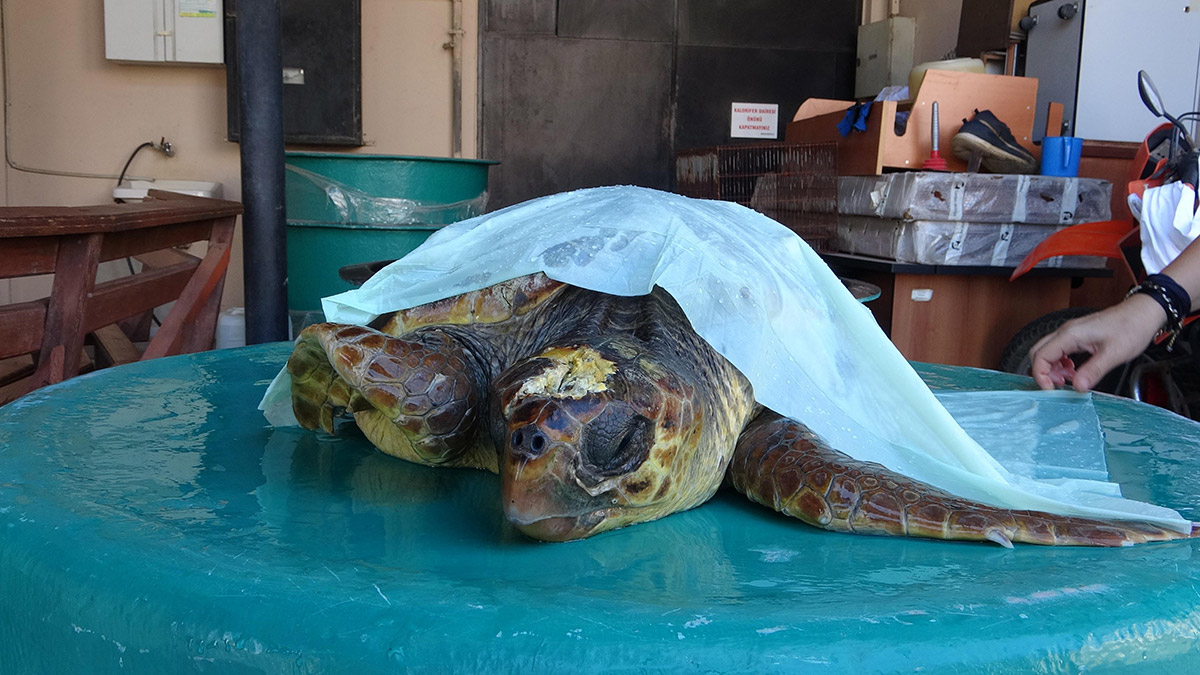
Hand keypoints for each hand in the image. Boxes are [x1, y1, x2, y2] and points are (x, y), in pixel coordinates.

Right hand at [1028, 293, 1165, 391]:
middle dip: (1043, 372)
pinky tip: (1074, 371)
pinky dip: (1061, 363)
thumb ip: (1093, 371)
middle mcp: (1066, 332)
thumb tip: (1078, 387)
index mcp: (1071, 335)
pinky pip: (1059, 349)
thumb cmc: (1131, 327)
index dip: (1041, 376)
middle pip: (1038, 353)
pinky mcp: (1077, 335)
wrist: (1143, 312)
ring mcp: (1071, 332)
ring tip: (1068, 380)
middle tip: (1058, 386)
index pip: (1041, 356)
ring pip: (1047, 351)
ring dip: (1052, 368)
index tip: (1052, 390)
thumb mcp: (1114, 354)